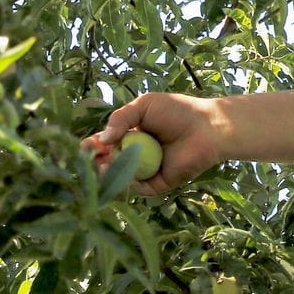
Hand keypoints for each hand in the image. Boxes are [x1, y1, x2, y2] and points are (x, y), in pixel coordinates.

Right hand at [81, 92, 231, 196]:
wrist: (208, 126)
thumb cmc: (178, 111)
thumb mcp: (145, 106)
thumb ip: (121, 118)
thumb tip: (102, 138)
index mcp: (130, 135)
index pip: (106, 144)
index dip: (93, 146)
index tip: (85, 146)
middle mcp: (136, 155)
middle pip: (109, 163)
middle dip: (97, 162)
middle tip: (91, 159)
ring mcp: (146, 171)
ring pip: (120, 178)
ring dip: (109, 173)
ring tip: (104, 164)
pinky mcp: (159, 184)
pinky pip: (139, 188)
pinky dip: (129, 182)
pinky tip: (123, 172)